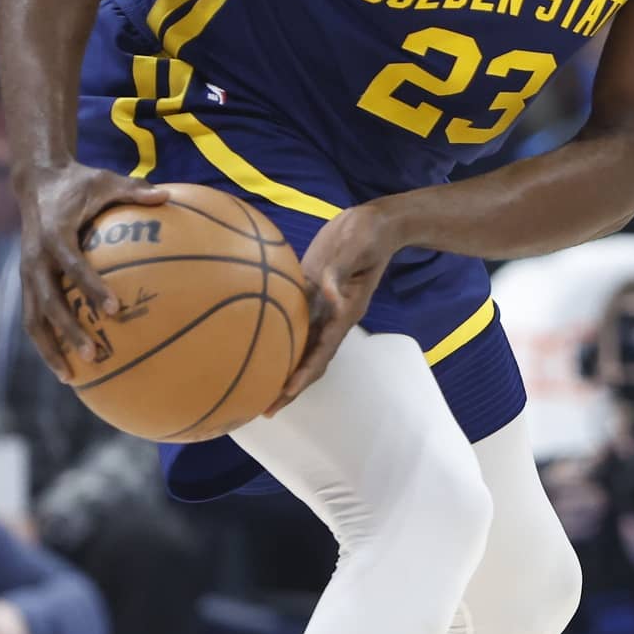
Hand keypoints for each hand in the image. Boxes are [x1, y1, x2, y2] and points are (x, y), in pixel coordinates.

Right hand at [17, 167, 173, 376]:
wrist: (36, 182)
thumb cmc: (79, 183)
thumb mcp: (106, 181)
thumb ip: (134, 190)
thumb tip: (168, 194)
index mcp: (54, 234)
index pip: (72, 265)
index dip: (90, 287)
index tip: (114, 309)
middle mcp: (35, 258)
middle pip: (48, 302)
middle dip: (69, 331)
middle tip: (95, 354)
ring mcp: (28, 273)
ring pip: (34, 319)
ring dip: (51, 348)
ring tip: (71, 378)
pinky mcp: (28, 282)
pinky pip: (34, 319)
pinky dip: (46, 343)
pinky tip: (66, 367)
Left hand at [271, 203, 396, 412]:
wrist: (373, 223)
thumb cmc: (367, 234)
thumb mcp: (355, 249)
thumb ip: (339, 272)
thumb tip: (332, 295)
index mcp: (344, 313)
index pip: (322, 353)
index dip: (304, 376)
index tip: (285, 393)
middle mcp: (333, 317)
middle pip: (311, 361)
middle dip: (290, 387)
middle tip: (265, 410)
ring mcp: (322, 308)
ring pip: (303, 348)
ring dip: (284, 371)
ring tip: (259, 390)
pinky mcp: (311, 294)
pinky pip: (295, 325)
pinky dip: (280, 342)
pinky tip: (261, 348)